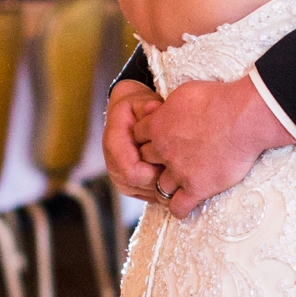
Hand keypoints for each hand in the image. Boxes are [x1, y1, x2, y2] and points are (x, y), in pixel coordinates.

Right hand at [103, 80, 167, 202]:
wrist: (126, 117)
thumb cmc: (136, 108)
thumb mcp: (140, 100)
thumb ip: (147, 105)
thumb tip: (153, 108)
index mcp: (113, 144)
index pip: (132, 172)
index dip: (154, 170)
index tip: (173, 158)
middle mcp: (113, 166)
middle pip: (142, 185)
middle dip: (164, 178)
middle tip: (182, 163)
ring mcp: (120, 179)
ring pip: (148, 193)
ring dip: (167, 184)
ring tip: (179, 166)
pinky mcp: (130, 187)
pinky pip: (150, 196)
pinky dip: (165, 187)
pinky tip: (175, 172)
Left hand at [132, 75, 292, 216]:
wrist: (244, 118)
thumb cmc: (219, 99)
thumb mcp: (185, 92)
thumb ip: (169, 106)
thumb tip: (162, 109)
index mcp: (158, 125)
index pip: (138, 136)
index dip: (148, 138)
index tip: (158, 139)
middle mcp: (163, 150)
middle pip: (145, 162)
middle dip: (153, 162)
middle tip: (165, 162)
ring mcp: (179, 171)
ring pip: (159, 186)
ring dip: (165, 186)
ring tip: (175, 186)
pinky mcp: (197, 187)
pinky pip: (178, 207)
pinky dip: (178, 209)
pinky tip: (184, 207)